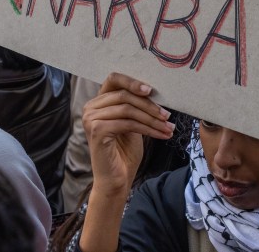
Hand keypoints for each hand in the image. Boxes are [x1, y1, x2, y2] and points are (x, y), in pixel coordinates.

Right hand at [83, 73, 173, 194]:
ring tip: (168, 127)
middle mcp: (90, 107)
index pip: (114, 79)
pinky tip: (160, 134)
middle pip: (125, 95)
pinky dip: (148, 128)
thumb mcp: (132, 123)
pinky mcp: (97, 130)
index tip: (152, 90)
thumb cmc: (124, 152)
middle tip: (167, 116)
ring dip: (152, 119)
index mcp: (97, 102)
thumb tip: (154, 91)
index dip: (133, 82)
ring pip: (128, 109)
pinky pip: (128, 123)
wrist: (116, 180)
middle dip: (150, 106)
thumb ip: (136, 106)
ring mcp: (91, 118)